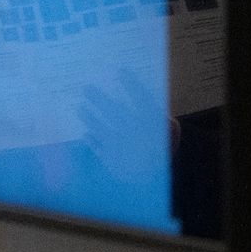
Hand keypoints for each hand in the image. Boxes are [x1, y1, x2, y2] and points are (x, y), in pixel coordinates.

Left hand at [73, 68, 174, 184]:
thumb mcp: (171, 131)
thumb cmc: (163, 151)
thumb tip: (144, 99)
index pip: (141, 97)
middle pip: (113, 110)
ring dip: (89, 116)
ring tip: (79, 107)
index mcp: (150, 123)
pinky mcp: (111, 160)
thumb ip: (160, 115)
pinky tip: (86, 133)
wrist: (156, 180)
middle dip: (99, 98)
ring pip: (100, 127)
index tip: (121, 71)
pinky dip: (91, 140)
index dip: (132, 83)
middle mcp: (133, 131)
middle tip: (87, 88)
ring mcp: (120, 146)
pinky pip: (97, 147)